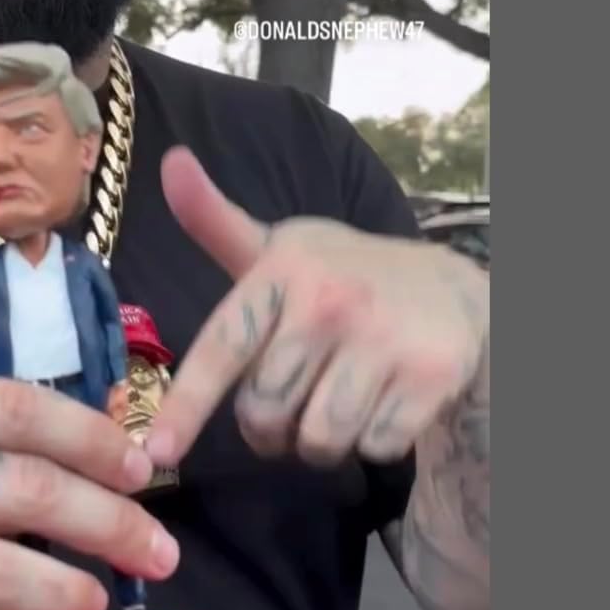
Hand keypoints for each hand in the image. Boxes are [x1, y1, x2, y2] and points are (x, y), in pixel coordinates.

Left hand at [145, 147, 488, 467]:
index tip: (160, 450)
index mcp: (281, 270)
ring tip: (331, 402)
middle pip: (265, 411)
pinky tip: (379, 402)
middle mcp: (328, 301)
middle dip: (269, 426)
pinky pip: (373, 448)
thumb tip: (170, 159)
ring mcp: (382, 338)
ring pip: (319, 440)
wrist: (448, 287)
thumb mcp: (276, 246)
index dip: (188, 403)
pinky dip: (371, 443)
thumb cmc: (338, 273)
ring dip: (319, 442)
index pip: (223, 347)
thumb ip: (213, 221)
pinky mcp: (429, 375)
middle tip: (288, 401)